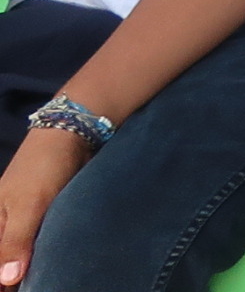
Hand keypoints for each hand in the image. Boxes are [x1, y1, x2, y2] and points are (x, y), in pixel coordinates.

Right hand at [0, 127, 93, 284]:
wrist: (72, 133)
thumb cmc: (44, 167)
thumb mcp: (28, 205)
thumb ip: (16, 241)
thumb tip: (7, 280)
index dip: (3, 279)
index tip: (13, 289)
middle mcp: (3, 225)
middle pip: (5, 261)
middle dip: (13, 278)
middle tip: (38, 287)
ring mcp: (24, 222)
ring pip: (22, 255)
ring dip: (29, 270)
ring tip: (45, 283)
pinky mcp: (44, 218)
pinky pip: (39, 244)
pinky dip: (42, 257)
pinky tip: (53, 269)